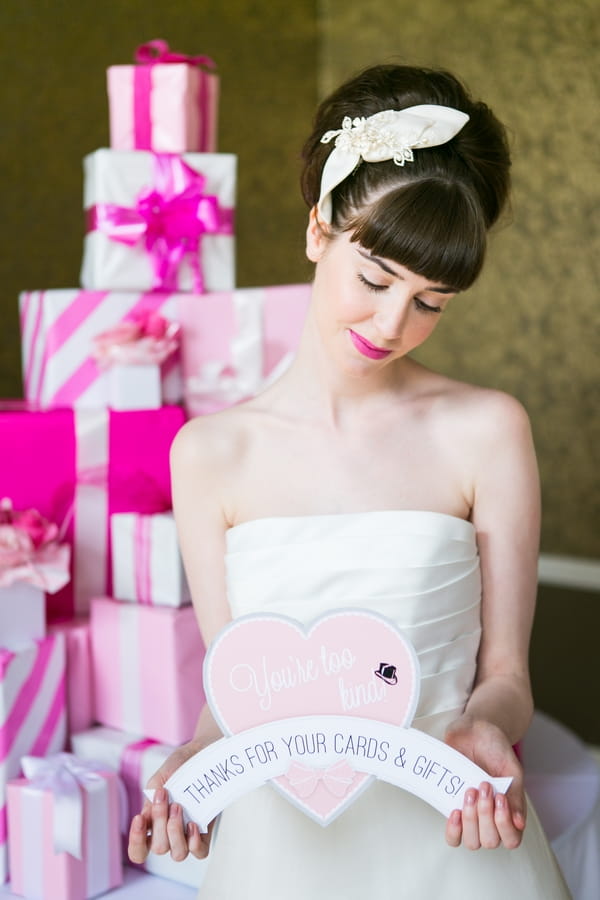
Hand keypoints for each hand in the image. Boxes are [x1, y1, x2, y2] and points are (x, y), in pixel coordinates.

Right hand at [127, 739, 214, 863]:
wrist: (200, 755)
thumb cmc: (177, 769)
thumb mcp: (158, 781)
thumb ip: (150, 799)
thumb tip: (149, 816)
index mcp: (152, 826)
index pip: (138, 851)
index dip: (136, 841)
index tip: (139, 818)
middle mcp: (168, 835)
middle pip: (159, 848)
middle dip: (160, 821)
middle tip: (164, 795)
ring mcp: (186, 836)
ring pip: (178, 854)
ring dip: (176, 830)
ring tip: (178, 806)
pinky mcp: (205, 833)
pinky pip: (200, 852)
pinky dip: (195, 841)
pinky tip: (193, 824)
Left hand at [443, 716, 525, 850]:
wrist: (475, 730)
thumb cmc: (496, 749)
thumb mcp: (512, 769)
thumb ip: (516, 795)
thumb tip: (519, 823)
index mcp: (510, 812)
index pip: (512, 839)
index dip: (504, 825)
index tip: (500, 798)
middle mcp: (491, 819)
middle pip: (490, 841)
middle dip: (486, 815)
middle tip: (484, 786)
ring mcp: (471, 815)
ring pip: (472, 841)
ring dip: (471, 820)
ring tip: (470, 792)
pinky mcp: (452, 807)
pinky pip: (453, 836)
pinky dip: (454, 829)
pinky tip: (455, 811)